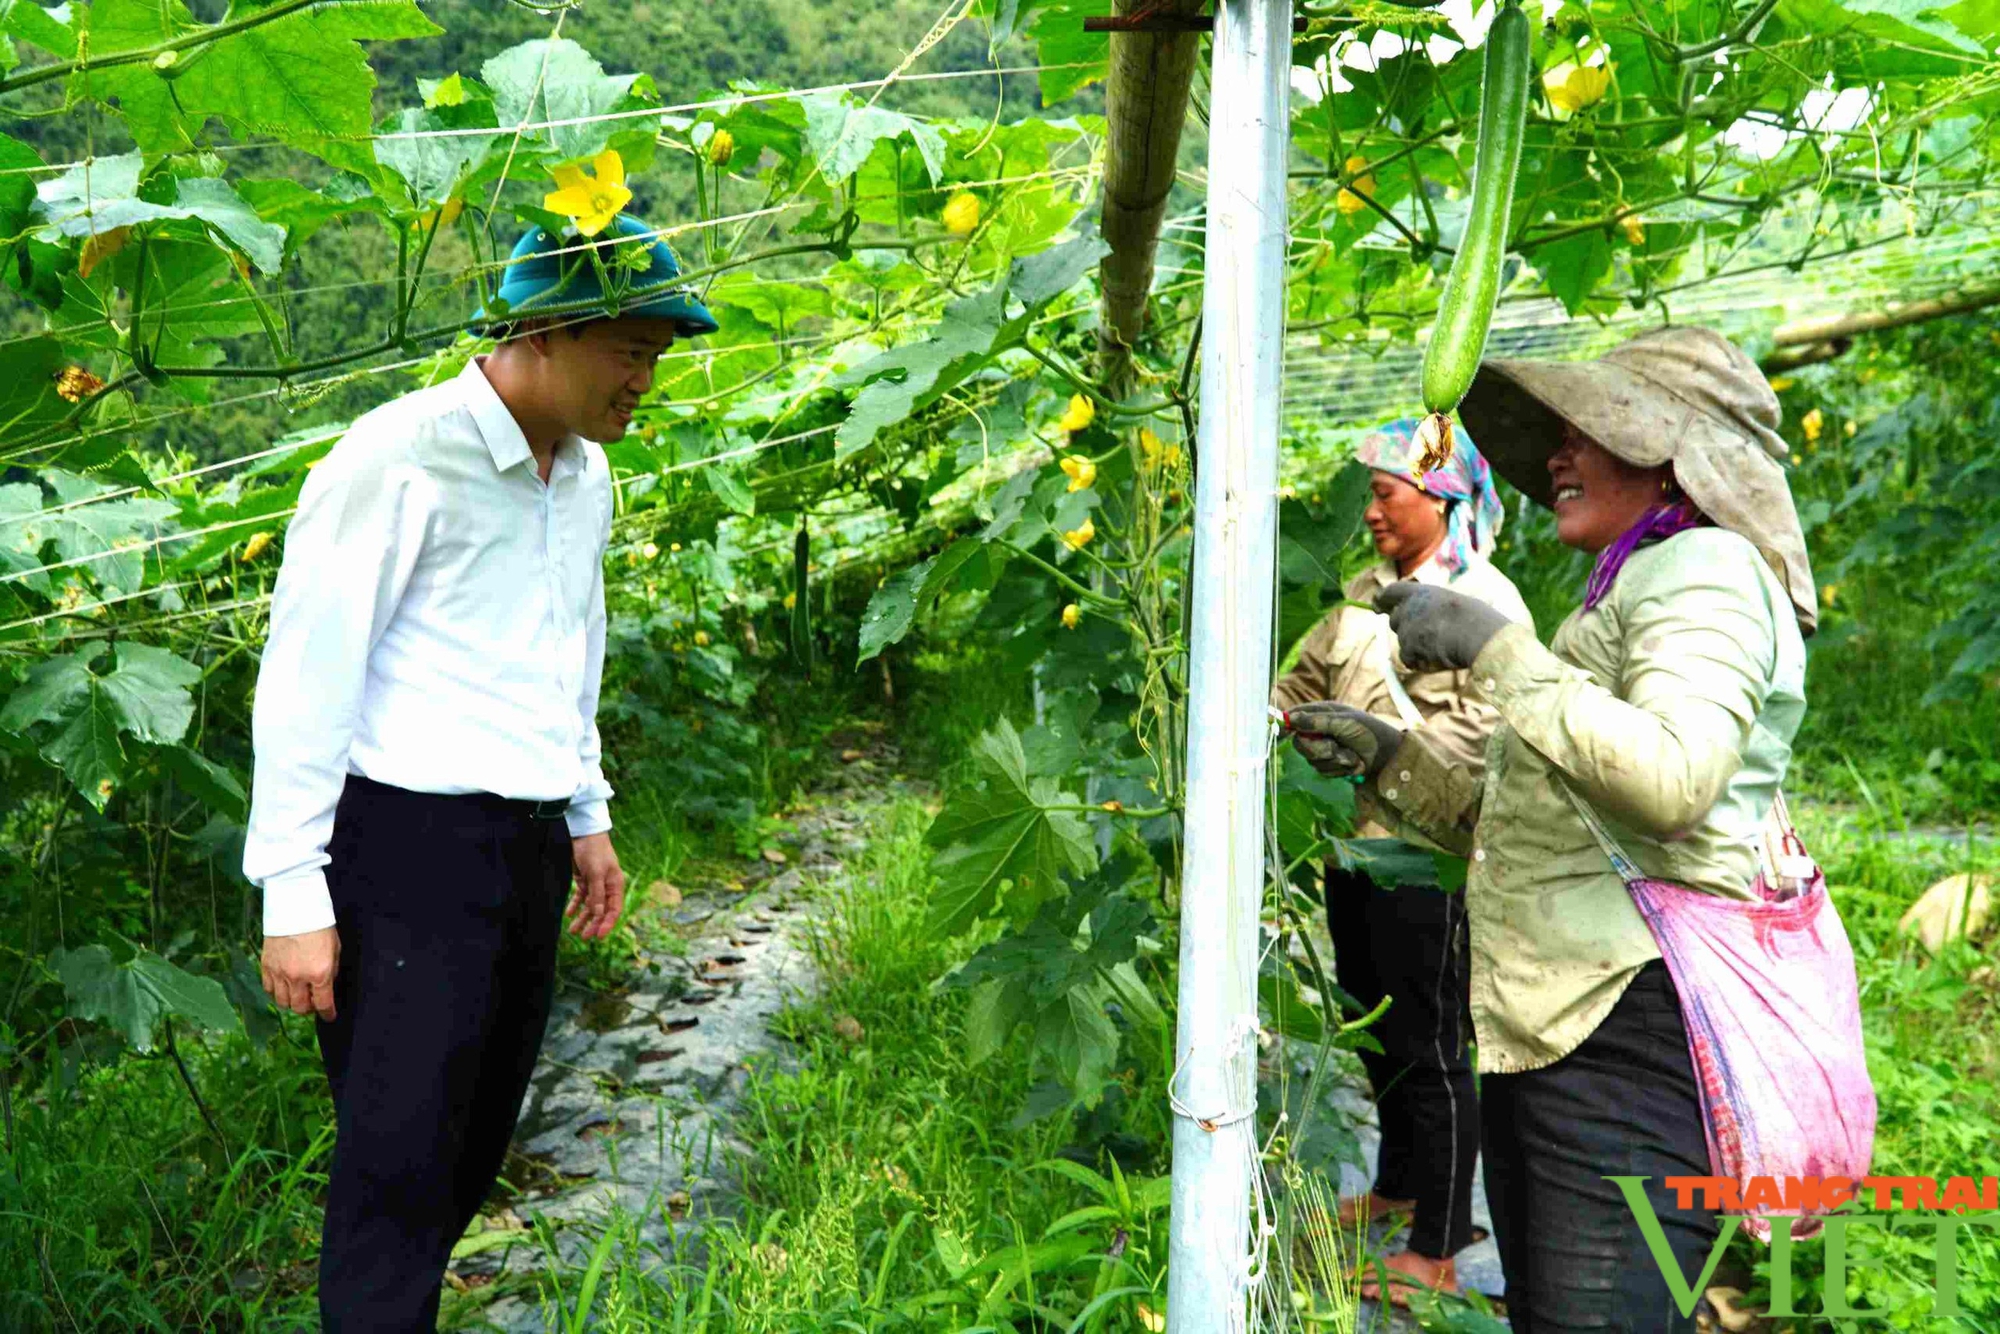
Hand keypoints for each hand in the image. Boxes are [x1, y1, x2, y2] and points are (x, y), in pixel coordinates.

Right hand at [261, 927, 339, 1021]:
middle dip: (309, 1009)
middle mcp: (298, 977)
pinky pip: (269, 990)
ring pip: (283, 1002)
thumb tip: (327, 987)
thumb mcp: (335, 949)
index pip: (323, 1004)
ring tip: (298, 995)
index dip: (327, 1013)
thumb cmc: (320, 926)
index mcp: (319, 973)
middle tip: (313, 1003)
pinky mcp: (266, 966)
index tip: (329, 1016)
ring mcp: (279, 973)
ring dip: (292, 1002)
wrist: (295, 908)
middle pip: (300, 1007)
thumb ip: (331, 971)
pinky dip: (277, 992)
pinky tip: (284, 986)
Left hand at [567, 832, 625, 939]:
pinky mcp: (585, 881)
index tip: (599, 936)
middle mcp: (607, 888)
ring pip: (590, 906)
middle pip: (601, 911)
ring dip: (582, 918)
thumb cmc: (595, 851)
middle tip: (583, 937)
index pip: (614, 910)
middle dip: (593, 924)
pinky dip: (575, 906)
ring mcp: (595, 885)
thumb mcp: (596, 872)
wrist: (584, 835)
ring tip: (572, 931)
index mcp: (615, 886)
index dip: (607, 924)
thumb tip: (599, 914)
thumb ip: (597, 894)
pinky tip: (568, 914)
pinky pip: (581, 897)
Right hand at [1287, 701, 1402, 779]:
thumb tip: (1291, 718)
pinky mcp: (1328, 764)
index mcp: (1321, 713)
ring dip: (1334, 759)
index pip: (1294, 716)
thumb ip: (1317, 721)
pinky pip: (1323, 770)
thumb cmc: (1368, 731)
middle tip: (1333, 748)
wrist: (1386, 755)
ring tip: (1351, 754)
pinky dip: (1339, 768)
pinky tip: (1352, 762)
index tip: (1279, 733)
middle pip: (1299, 743)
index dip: (1284, 724)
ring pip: (1311, 759)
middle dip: (1317, 748)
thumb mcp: (1343, 722)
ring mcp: (1322, 747)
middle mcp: (1318, 730)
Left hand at [1375, 582, 1509, 671]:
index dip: (1382, 599)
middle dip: (1406, 629)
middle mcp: (1408, 608)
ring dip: (1418, 648)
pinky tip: (1439, 658)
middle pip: (1395, 621)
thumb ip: (1432, 608)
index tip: (1376, 605)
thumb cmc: (1476, 620)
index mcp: (1421, 592)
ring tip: (1443, 646)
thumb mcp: (1452, 603)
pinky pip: (1408, 659)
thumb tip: (1427, 622)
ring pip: (1404, 643)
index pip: (1392, 592)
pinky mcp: (1408, 648)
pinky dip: (1420, 662)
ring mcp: (1406, 629)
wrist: (1478, 635)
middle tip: (1428, 636)